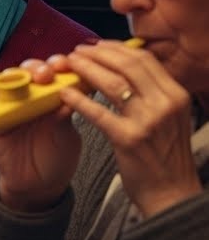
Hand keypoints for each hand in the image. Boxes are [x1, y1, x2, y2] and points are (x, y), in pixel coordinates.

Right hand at [0, 54, 83, 212]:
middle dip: (38, 67)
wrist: (39, 186)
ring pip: (8, 81)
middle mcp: (32, 98)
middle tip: (47, 74)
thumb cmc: (57, 158)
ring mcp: (11, 107)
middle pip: (31, 72)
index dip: (60, 65)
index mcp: (54, 98)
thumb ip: (64, 119)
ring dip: (14, 75)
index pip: (56, 73)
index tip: (67, 65)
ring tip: (21, 78)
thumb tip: (68, 98)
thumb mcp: (66, 137)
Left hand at [60, 41, 200, 217]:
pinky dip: (78, 99)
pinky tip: (64, 93)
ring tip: (68, 64)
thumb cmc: (165, 156)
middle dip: (97, 54)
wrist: (172, 194)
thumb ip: (152, 93)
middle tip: (77, 51)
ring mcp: (148, 121)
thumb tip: (124, 66)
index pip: (144, 60)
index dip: (116, 48)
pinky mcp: (129, 139)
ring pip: (112, 83)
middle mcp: (165, 104)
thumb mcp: (169, 118)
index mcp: (176, 95)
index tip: (96, 45)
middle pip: (127, 65)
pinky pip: (98, 113)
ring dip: (86, 69)